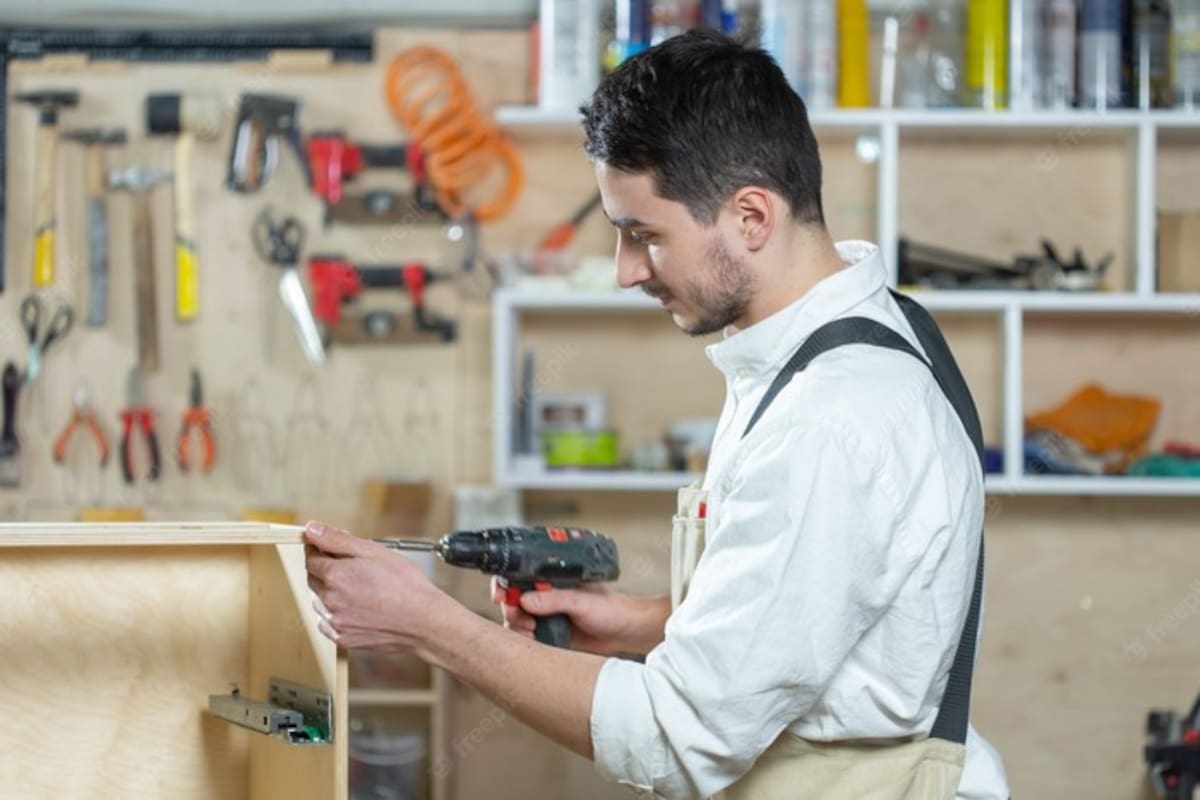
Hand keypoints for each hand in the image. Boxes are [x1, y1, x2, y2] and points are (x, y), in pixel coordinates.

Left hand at [304, 520, 448, 651]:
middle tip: (352, 567)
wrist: (423, 621)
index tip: (330, 548)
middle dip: (326, 569)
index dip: (319, 550)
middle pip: (313, 579)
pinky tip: (356, 608)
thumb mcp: (374, 551)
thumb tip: (313, 529)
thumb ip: (338, 540)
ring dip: (330, 592)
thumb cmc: (406, 585)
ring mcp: (336, 622)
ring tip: (359, 589)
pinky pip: (328, 624)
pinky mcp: (344, 639)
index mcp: (335, 575)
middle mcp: (330, 600)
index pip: (311, 559)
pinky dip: (336, 614)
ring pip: (320, 602)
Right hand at [490, 578, 669, 656]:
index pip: (520, 575)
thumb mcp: (582, 601)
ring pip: (518, 618)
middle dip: (510, 609)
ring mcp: (548, 613)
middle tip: (519, 619)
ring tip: (530, 631)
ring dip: (517, 625)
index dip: (505, 584)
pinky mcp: (551, 631)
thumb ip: (554, 600)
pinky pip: (528, 635)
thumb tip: (526, 598)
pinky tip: (533, 640)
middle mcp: (547, 594)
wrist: (627, 632)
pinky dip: (525, 638)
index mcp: (553, 578)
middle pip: (513, 598)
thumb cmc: (611, 609)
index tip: (501, 596)